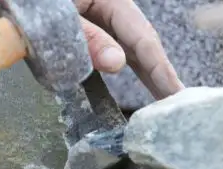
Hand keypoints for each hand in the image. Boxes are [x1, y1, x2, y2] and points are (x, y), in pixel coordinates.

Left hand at [0, 0, 183, 98]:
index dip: (159, 66)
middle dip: (150, 71)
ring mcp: (72, 14)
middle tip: (171, 104)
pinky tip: (99, 91)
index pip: (138, 33)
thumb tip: (118, 64)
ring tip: (148, 101)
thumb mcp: (46, 12)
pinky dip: (89, 70)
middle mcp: (92, 1)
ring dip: (124, 74)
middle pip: (130, 38)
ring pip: (106, 47)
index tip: (177, 94)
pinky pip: (79, 50)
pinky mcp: (50, 25)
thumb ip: (81, 35)